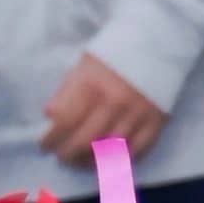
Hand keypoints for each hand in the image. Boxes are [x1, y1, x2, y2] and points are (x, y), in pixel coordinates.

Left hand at [38, 54, 167, 167]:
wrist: (158, 40)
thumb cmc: (114, 52)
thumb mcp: (83, 65)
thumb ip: (67, 93)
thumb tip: (51, 119)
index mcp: (91, 84)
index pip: (64, 122)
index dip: (50, 139)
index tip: (45, 145)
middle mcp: (114, 102)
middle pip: (84, 142)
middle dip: (67, 155)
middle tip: (61, 157)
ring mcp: (137, 114)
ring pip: (109, 152)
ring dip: (90, 162)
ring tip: (80, 161)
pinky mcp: (157, 122)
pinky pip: (136, 152)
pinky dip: (120, 161)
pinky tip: (108, 160)